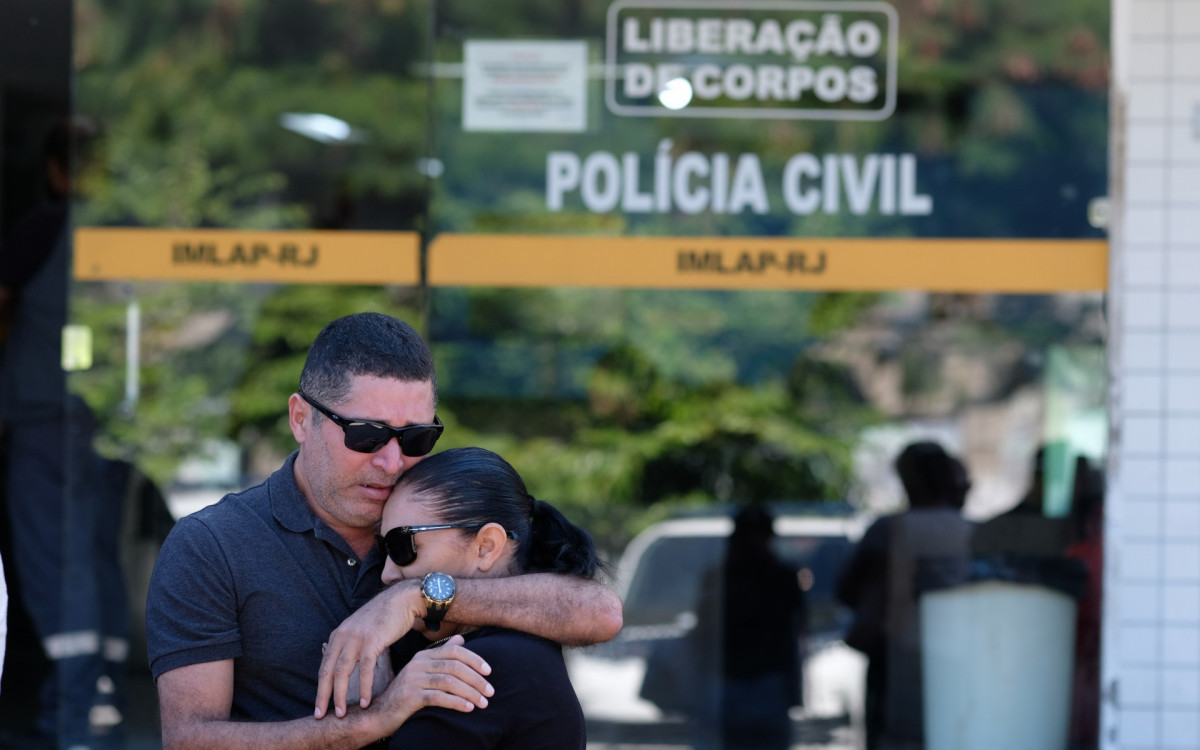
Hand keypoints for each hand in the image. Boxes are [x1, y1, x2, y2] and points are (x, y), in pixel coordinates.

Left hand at [315, 580, 423, 718]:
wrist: (402, 600)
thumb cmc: (385, 617)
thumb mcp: (361, 630)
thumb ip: (351, 645)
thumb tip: (345, 663)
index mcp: (338, 635)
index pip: (324, 666)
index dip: (321, 688)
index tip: (319, 706)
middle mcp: (343, 636)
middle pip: (327, 671)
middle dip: (323, 696)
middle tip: (320, 715)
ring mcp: (356, 638)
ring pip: (342, 672)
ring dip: (340, 695)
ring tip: (341, 713)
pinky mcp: (372, 640)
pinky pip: (365, 668)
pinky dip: (365, 687)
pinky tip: (366, 701)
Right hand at [367, 635, 494, 734]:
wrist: (379, 713)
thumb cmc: (406, 694)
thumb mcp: (423, 672)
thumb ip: (441, 656)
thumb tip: (461, 640)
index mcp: (424, 656)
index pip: (455, 651)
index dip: (474, 659)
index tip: (489, 672)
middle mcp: (418, 664)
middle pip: (454, 666)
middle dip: (476, 679)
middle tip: (490, 692)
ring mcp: (413, 679)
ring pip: (449, 682)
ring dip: (470, 693)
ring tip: (483, 703)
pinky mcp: (410, 696)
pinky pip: (439, 697)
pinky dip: (456, 702)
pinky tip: (468, 708)